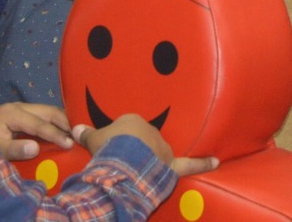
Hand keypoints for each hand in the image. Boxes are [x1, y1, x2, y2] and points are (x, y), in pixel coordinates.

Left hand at [0, 102, 74, 160]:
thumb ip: (15, 149)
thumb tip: (36, 148)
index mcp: (13, 114)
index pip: (40, 124)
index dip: (56, 134)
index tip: (70, 144)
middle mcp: (19, 107)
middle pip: (48, 111)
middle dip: (65, 122)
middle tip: (80, 134)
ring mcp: (20, 108)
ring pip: (47, 111)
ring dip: (62, 120)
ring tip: (76, 131)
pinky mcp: (21, 113)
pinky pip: (43, 115)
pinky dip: (55, 121)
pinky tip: (64, 129)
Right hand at [78, 116, 217, 177]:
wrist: (121, 162)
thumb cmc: (107, 148)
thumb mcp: (94, 139)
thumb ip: (87, 134)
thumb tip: (75, 129)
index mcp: (134, 122)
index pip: (129, 130)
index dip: (120, 141)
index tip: (113, 148)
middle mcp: (152, 132)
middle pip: (145, 141)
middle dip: (136, 150)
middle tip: (124, 160)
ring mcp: (162, 149)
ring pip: (160, 153)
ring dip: (153, 160)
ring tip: (143, 168)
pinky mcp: (170, 165)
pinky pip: (189, 164)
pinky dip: (202, 162)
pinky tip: (215, 161)